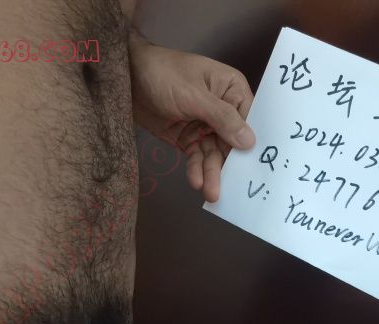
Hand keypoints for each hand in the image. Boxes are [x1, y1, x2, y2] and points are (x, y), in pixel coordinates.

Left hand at [129, 33, 255, 201]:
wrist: (125, 77)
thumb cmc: (163, 74)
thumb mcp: (194, 95)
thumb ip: (222, 118)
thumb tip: (250, 142)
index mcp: (231, 90)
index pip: (248, 120)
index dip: (250, 143)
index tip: (253, 168)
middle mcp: (223, 109)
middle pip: (231, 142)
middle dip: (228, 165)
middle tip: (228, 188)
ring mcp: (204, 125)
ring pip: (213, 153)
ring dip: (212, 173)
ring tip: (210, 194)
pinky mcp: (187, 137)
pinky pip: (196, 157)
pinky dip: (196, 169)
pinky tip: (196, 181)